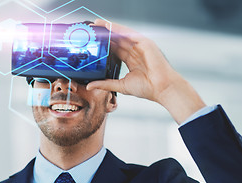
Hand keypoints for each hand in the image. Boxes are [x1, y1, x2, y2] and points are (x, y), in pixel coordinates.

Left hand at [86, 19, 205, 123]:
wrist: (161, 88)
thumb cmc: (147, 88)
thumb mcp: (120, 85)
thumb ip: (105, 84)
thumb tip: (90, 86)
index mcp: (131, 61)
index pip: (115, 50)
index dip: (104, 45)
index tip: (92, 42)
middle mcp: (135, 52)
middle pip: (117, 40)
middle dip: (104, 34)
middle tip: (91, 29)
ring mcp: (140, 46)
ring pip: (122, 34)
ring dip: (110, 28)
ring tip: (97, 24)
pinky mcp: (145, 43)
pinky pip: (129, 33)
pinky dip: (119, 29)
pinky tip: (109, 26)